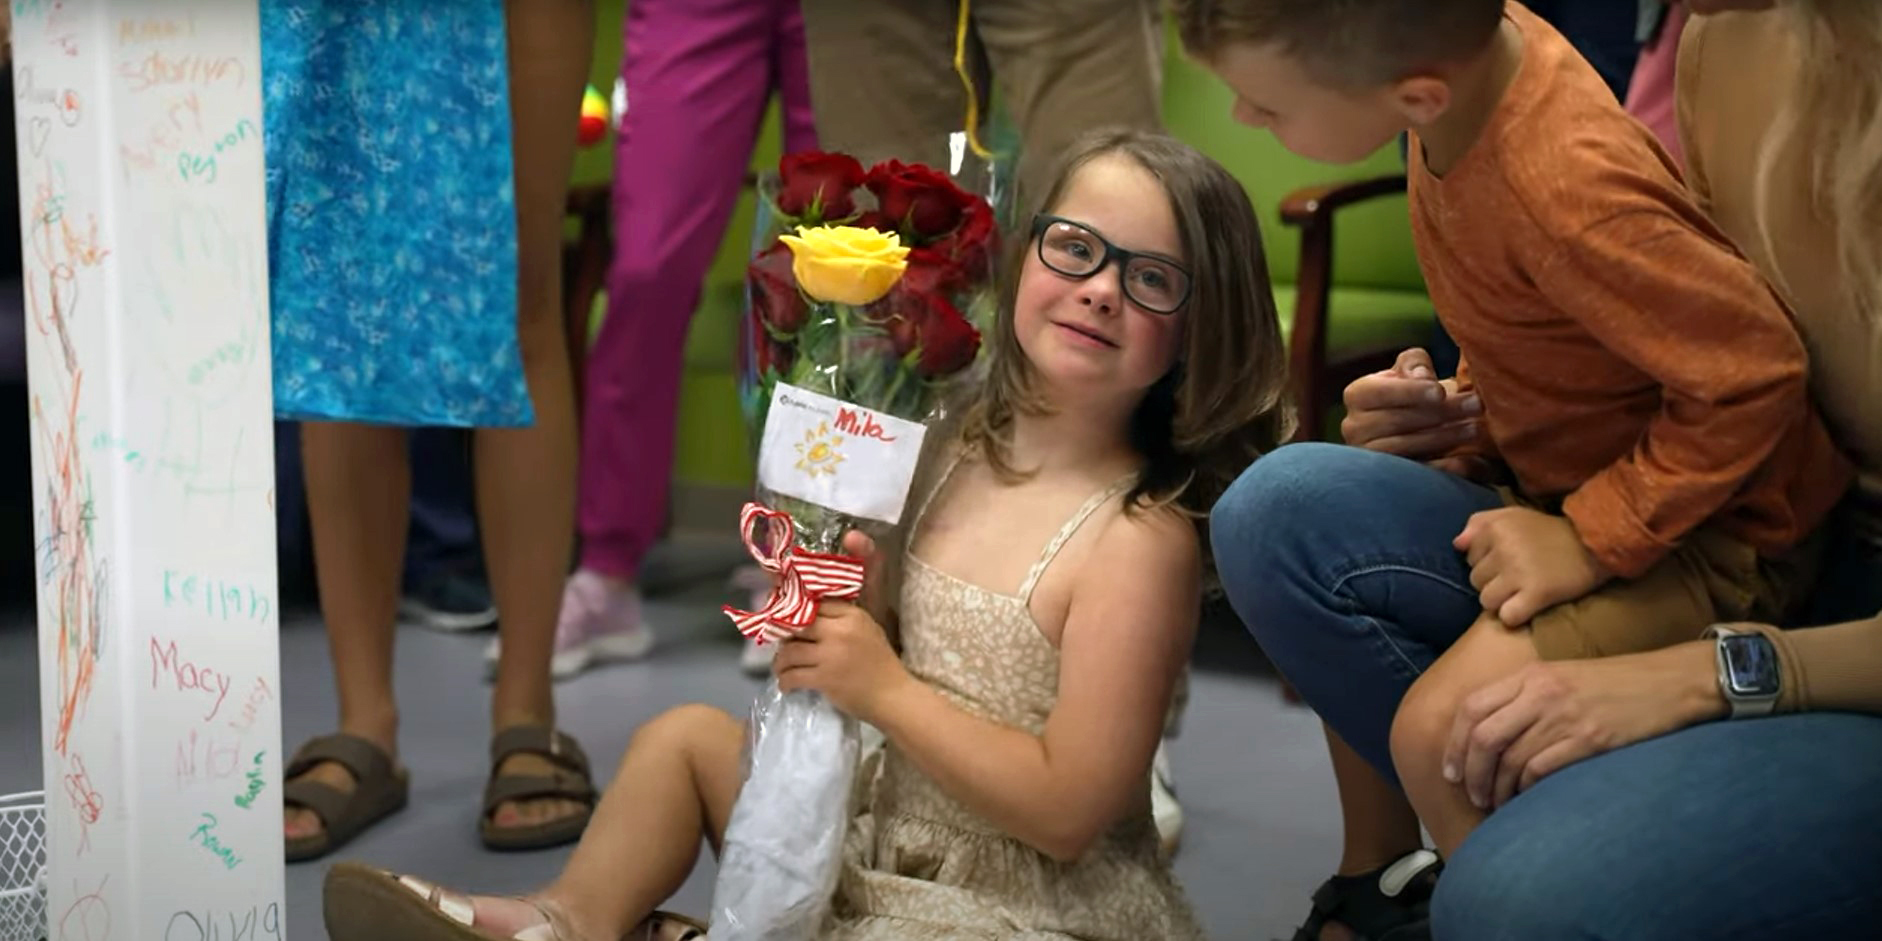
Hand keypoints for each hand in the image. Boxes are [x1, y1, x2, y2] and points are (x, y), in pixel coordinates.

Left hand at [773, 532, 909, 722]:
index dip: (796, 611)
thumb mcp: (868, 629)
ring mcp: (830, 655)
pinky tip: (786, 684)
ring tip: (782, 667)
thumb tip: (810, 612)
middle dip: (784, 636)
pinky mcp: (823, 678)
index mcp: (852, 615)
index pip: (815, 604)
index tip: (786, 619)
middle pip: (797, 625)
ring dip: (780, 661)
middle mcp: (839, 631)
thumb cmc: (880, 662)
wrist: (892, 695)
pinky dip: (785, 681)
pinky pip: (792, 676)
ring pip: (789, 651)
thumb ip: (843, 618)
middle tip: (782, 644)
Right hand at [1341, 348, 1482, 466]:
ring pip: (1404, 447)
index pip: (1376, 392)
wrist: (1421, 424)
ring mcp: (1370, 456)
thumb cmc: (1416, 390)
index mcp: (1357, 395)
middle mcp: (1354, 427)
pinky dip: (1442, 467)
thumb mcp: (1413, 369)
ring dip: (1444, 437)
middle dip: (1439, 413)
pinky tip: (1467, 459)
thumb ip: (1415, 363)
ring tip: (1475, 427)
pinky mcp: (1388, 479)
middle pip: (1395, 421)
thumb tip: (1422, 376)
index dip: (1409, 392)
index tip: (1440, 392)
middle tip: (1475, 405)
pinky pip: (1415, 474)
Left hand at [1443, 645, 1726, 808]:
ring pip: (1510, 760)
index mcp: (1531, 675)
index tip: (1451, 771)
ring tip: (1497, 804)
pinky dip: (1527, 790)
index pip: (1471, 707)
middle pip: (1484, 738)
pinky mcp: (1591, 740)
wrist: (1672, 682)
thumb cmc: (1616, 684)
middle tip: (1472, 795)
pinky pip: (1541, 771)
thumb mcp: (1563, 677)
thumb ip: (1525, 697)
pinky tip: (1527, 800)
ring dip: (1498, 789)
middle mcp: (1541, 693)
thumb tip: (1489, 735)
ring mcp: (1565, 716)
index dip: (1454, 744)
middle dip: (1471, 773)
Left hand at [1455, 507, 1610, 625]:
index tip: (1507, 560)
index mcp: (1496, 528)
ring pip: (1486, 601)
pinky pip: (1507, 617)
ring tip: (1521, 592)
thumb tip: (1456, 544)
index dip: (1486, 561)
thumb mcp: (1514, 515)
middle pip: (1475, 581)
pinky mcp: (1537, 594)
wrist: (1594, 546)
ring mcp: (1519, 572)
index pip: (1468, 557)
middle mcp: (1504, 548)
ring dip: (1502, 602)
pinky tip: (1527, 606)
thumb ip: (1480, 523)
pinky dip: (1515, 616)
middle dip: (1493, 582)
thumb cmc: (1549, 532)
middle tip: (1517, 577)